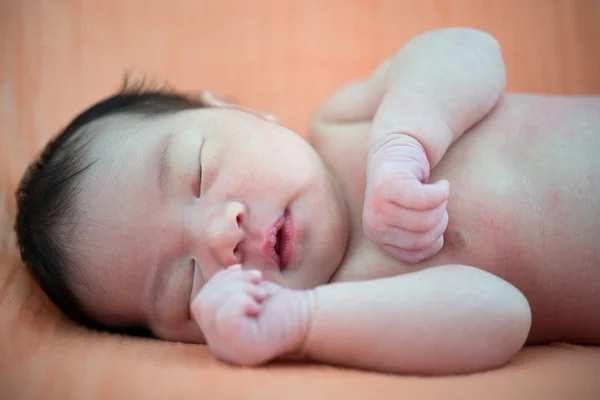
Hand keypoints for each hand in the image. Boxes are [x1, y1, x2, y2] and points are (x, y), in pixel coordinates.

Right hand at [190, 265, 309, 365]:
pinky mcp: (245, 351)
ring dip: (237, 288)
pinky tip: (258, 304)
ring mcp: (231, 353)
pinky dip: (240, 300)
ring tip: (260, 293)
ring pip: (211, 309)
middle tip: (256, 282)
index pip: (200, 305)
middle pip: (202, 305)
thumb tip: (228, 271)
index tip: (240, 271)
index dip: (217, 281)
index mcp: (218, 335)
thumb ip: (229, 288)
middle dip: (228, 282)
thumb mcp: (247, 292)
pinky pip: (224, 318)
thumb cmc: (280, 305)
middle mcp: (221, 349)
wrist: (311, 317)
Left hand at [364, 134, 449, 262]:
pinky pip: (427, 199)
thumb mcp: (410, 221)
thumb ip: (419, 239)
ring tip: (435, 192)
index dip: (436, 236)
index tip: (433, 217)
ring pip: (428, 218)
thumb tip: (437, 250)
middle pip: (425, 236)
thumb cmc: (410, 189)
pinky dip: (442, 191)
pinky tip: (441, 184)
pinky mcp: (389, 184)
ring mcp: (378, 204)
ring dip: (442, 204)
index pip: (418, 253)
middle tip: (436, 202)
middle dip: (441, 218)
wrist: (397, 150)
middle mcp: (374, 225)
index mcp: (379, 238)